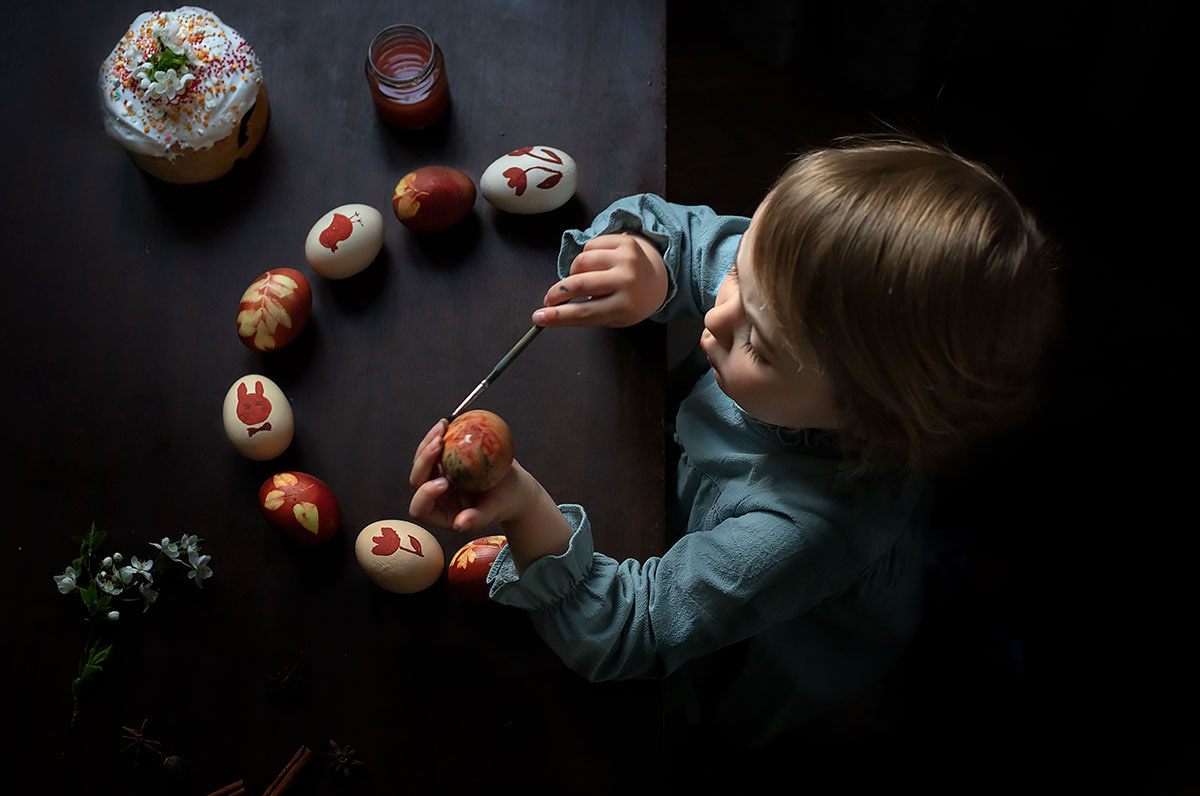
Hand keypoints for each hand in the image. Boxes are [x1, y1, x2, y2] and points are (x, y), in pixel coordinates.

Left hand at [408, 420, 531, 534]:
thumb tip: (460, 525)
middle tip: (439, 444)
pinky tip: (448, 422)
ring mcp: (438, 475)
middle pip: (417, 479)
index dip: (426, 494)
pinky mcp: (445, 461)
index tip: (445, 481)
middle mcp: (435, 495)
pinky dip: (439, 434)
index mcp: (441, 513)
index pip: (420, 508)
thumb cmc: (504, 502)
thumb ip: (477, 519)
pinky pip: (435, 447)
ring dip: (428, 442)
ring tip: (442, 427)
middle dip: (424, 461)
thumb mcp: (494, 510)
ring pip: (422, 460)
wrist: (513, 486)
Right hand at [531, 233, 666, 327]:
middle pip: (579, 284)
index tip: (538, 317)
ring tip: (583, 280)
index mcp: (625, 306)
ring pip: (581, 261)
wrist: (656, 280)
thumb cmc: (628, 303)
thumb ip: (581, 315)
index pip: (584, 312)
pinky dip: (586, 257)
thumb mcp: (610, 316)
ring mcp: (626, 258)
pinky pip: (589, 246)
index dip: (558, 315)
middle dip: (557, 293)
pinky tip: (596, 265)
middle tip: (549, 299)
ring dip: (574, 273)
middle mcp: (627, 280)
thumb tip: (544, 315)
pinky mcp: (624, 241)